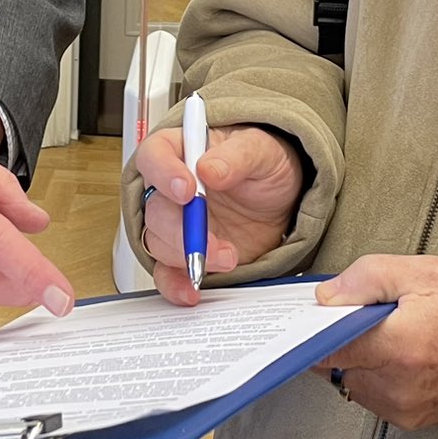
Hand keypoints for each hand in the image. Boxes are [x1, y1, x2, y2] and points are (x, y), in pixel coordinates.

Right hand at [136, 122, 302, 306]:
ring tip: (228, 256)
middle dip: (182, 229)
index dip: (164, 173)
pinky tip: (192, 288)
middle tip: (212, 241)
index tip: (188, 191)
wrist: (282, 200)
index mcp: (182, 150)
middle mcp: (170, 187)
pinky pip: (165, 271)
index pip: (154, 155)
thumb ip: (237, 156)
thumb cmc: (265, 164)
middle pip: (154, 207)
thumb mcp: (261, 150)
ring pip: (159, 241)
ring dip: (188, 255)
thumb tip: (209, 169)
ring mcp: (175, 222)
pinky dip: (174, 284)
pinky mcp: (184, 252)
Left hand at [312, 255, 437, 428]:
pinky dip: (380, 379)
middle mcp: (396, 386)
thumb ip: (366, 279)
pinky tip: (406, 357)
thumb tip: (326, 297)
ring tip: (396, 337)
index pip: (326, 347)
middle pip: (338, 366)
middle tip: (372, 319)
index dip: (319, 328)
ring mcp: (404, 409)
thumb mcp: (423, 273)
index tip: (321, 315)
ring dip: (363, 362)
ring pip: (354, 384)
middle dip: (345, 342)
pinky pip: (376, 399)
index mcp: (396, 346)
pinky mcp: (413, 421)